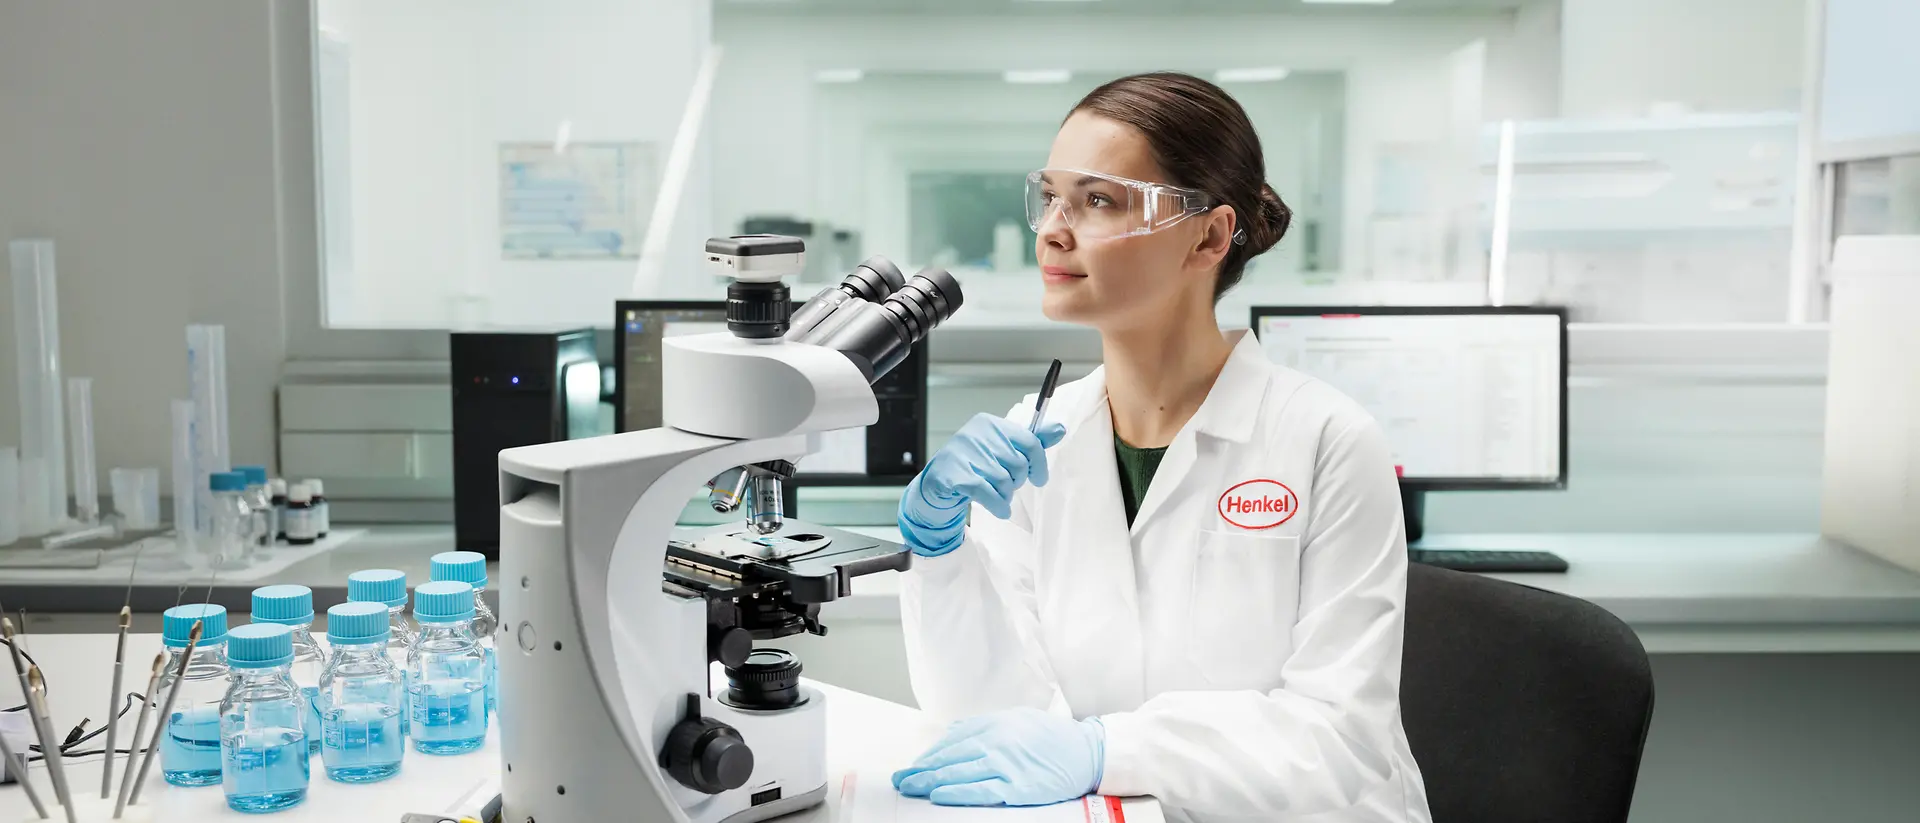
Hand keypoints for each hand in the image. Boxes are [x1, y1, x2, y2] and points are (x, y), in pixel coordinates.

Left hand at [891, 708, 1104, 806]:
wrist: (1087, 751)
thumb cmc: (1052, 737)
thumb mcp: (1017, 719)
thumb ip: (985, 725)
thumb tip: (956, 730)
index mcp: (995, 724)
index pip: (952, 741)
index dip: (929, 755)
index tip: (913, 765)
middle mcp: (997, 741)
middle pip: (950, 757)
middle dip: (921, 769)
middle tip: (900, 779)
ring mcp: (1006, 764)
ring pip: (959, 773)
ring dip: (930, 781)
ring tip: (910, 787)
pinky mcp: (1017, 786)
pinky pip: (980, 790)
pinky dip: (956, 792)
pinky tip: (939, 795)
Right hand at [899, 413, 1067, 556]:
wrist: (937, 486)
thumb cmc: (973, 467)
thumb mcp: (1002, 450)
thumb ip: (1031, 441)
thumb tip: (1059, 429)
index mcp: (990, 424)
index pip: (1029, 441)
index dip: (1039, 464)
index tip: (1039, 478)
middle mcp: (975, 434)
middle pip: (1017, 464)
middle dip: (1017, 482)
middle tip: (1007, 487)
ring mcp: (962, 454)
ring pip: (1003, 481)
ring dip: (1006, 496)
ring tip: (998, 497)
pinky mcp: (953, 475)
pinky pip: (987, 493)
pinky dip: (998, 506)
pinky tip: (999, 509)